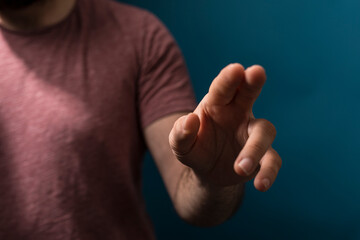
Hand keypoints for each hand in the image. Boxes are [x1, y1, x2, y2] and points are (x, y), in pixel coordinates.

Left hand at [169, 63, 280, 191]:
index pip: (222, 88)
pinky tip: (260, 185)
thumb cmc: (194, 149)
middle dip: (253, 82)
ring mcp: (252, 133)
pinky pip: (272, 160)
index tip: (236, 69)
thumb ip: (180, 134)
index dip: (229, 78)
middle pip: (249, 92)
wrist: (208, 172)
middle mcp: (238, 113)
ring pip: (264, 131)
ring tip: (239, 169)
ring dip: (254, 149)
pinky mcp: (263, 155)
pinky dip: (269, 171)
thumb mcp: (180, 145)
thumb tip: (190, 120)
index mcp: (216, 104)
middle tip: (257, 72)